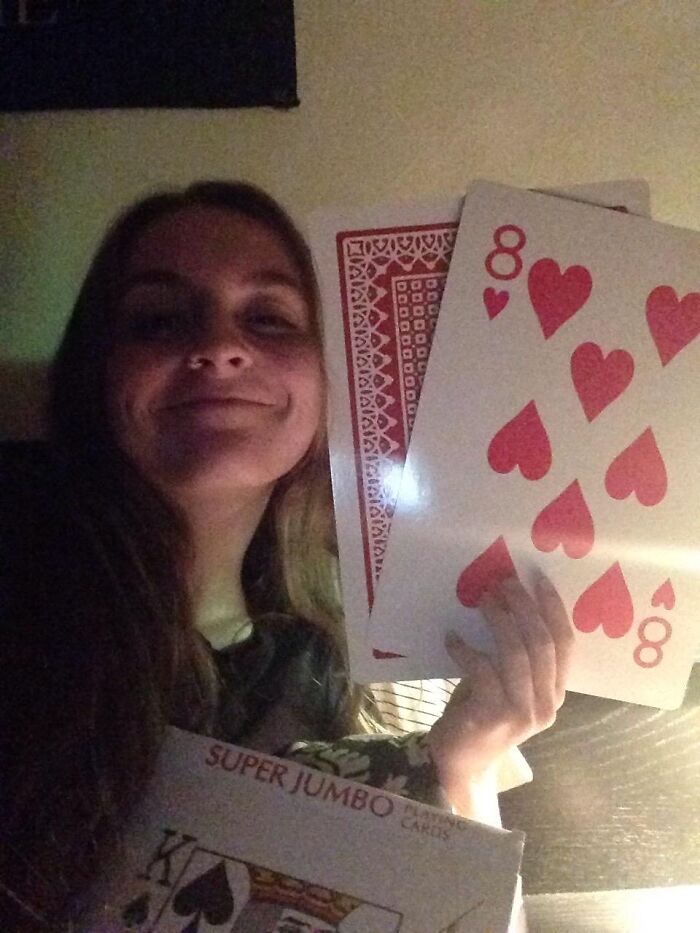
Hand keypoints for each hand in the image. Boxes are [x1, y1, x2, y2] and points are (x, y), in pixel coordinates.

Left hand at [426, 573, 573, 816]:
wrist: (460, 762)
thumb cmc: (482, 714)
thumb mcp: (508, 684)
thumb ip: (516, 655)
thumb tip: (503, 601)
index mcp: (556, 694)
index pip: (566, 645)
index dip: (554, 609)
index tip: (539, 579)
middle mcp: (547, 704)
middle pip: (542, 643)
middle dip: (523, 606)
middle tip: (503, 582)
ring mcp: (522, 712)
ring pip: (516, 653)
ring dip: (498, 620)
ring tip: (482, 598)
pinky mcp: (493, 716)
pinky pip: (482, 669)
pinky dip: (465, 649)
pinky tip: (451, 638)